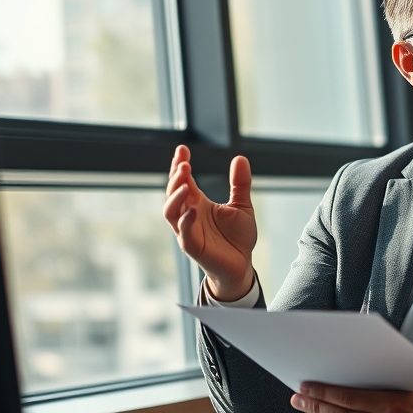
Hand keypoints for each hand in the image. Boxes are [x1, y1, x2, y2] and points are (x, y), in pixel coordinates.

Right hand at [163, 145, 257, 300]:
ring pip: (171, 212)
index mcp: (197, 203)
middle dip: (176, 178)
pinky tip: (194, 210)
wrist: (242, 265)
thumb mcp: (242, 205)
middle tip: (184, 163)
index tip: (182, 148)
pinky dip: (186, 221)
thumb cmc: (238, 237)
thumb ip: (240, 184)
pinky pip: (184, 234)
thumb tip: (240, 157)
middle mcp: (188, 214)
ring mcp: (188, 231)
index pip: (183, 181)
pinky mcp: (193, 247)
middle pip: (173, 193)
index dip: (179, 165)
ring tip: (185, 184)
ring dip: (176, 197)